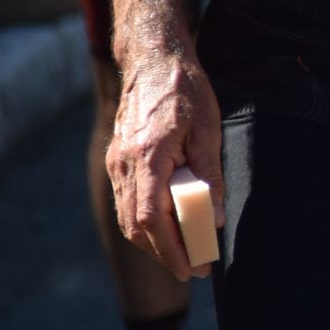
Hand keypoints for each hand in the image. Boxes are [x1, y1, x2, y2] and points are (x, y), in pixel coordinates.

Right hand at [107, 50, 221, 280]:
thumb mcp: (208, 130)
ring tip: (186, 254)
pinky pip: (127, 201)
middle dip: (165, 253)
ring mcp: (115, 163)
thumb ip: (209, 175)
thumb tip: (215, 218)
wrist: (152, 60)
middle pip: (136, 226)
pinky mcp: (116, 160)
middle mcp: (123, 165)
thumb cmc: (185, 91)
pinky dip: (144, 222)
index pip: (150, 219)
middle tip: (195, 269)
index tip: (189, 269)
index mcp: (147, 157)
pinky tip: (167, 229)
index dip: (169, 249)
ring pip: (128, 217)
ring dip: (154, 241)